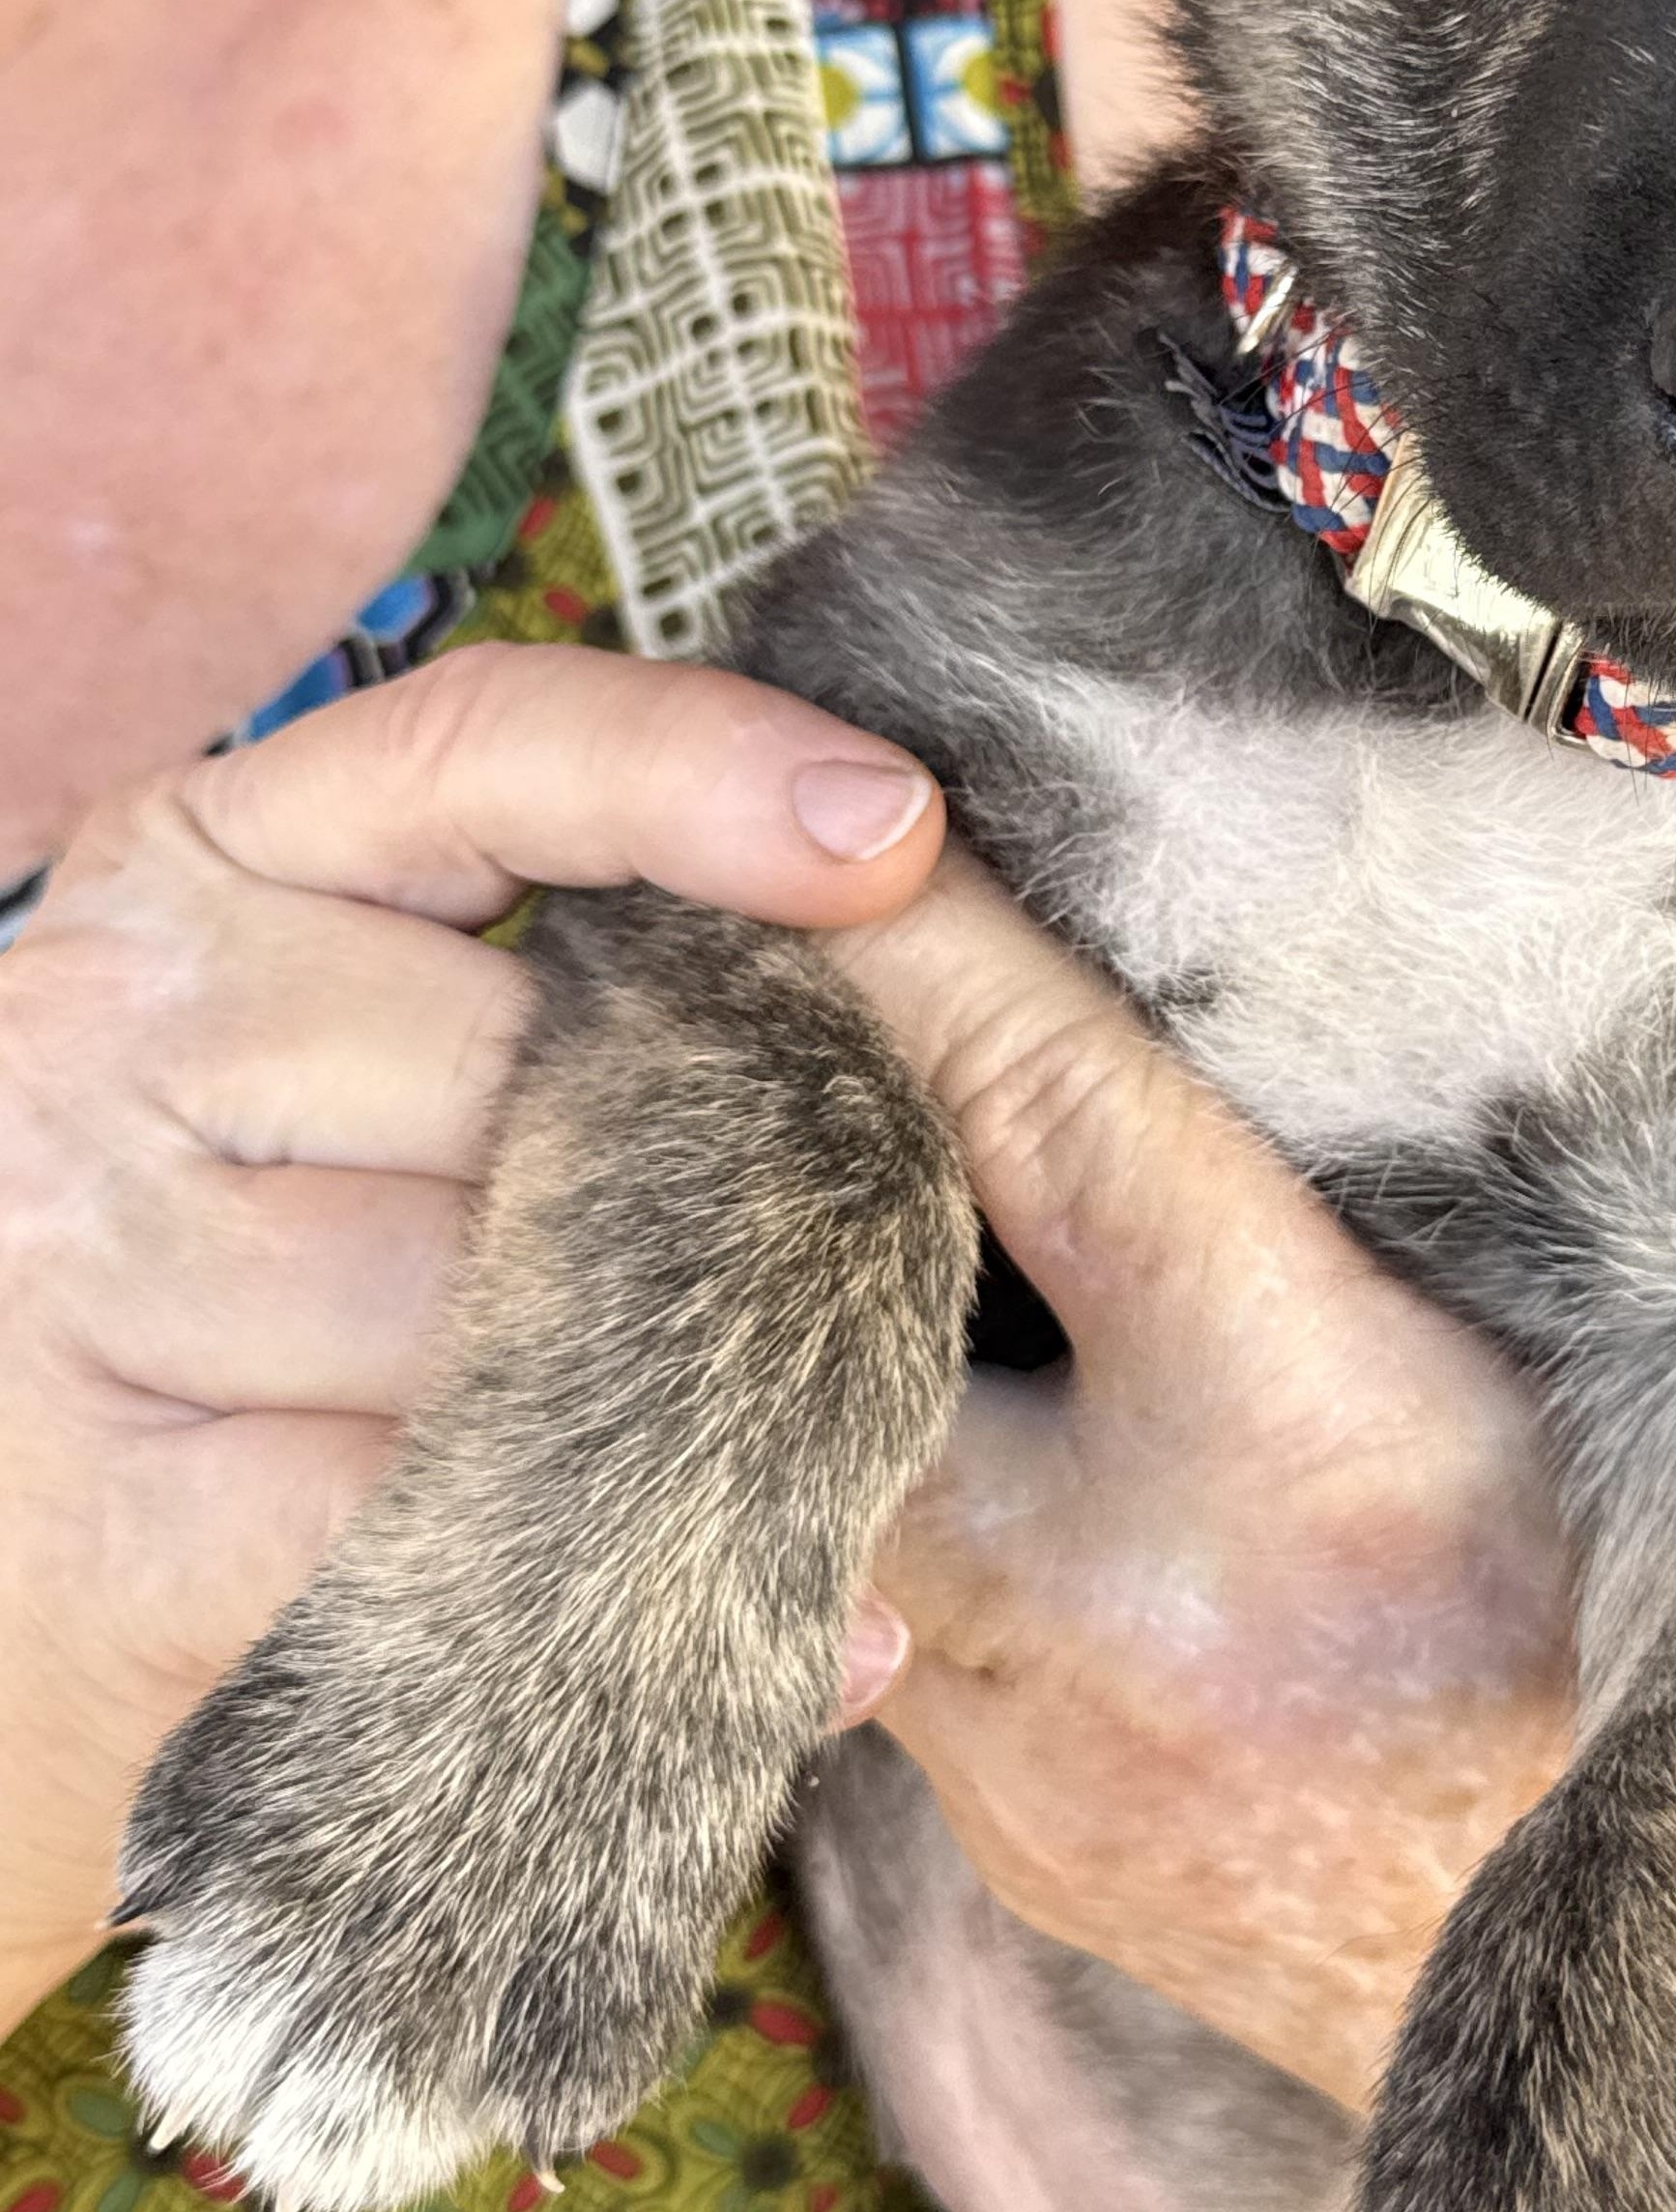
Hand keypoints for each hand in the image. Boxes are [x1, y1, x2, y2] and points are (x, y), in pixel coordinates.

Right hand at [0, 645, 947, 2024]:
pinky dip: (607, 1570)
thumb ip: (579, 978)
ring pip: (503, 1297)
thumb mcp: (377, 1056)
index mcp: (211, 858)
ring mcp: (83, 1256)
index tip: (897, 832)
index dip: (707, 772)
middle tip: (715, 1271)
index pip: (489, 747)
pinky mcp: (104, 1511)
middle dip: (693, 1182)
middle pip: (545, 1057)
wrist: (34, 1566)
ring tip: (600, 1437)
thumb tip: (903, 890)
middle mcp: (118, 1013)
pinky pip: (449, 1506)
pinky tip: (709, 1615)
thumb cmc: (268, 1285)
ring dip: (632, 1393)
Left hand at [835, 860, 1675, 2200]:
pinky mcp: (1002, 1843)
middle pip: (854, 1306)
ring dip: (836, 1335)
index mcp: (1317, 1436)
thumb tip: (1344, 942)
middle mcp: (1137, 1608)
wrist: (1675, 1976)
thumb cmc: (1665, 1601)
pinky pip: (886, 1622)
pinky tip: (963, 1427)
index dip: (932, 950)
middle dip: (788, 1155)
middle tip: (745, 1006)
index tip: (840, 825)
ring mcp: (1035, 1758)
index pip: (1057, 1119)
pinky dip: (901, 1500)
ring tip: (851, 1204)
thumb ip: (1443, 1172)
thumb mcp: (1593, 1353)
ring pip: (843, 1477)